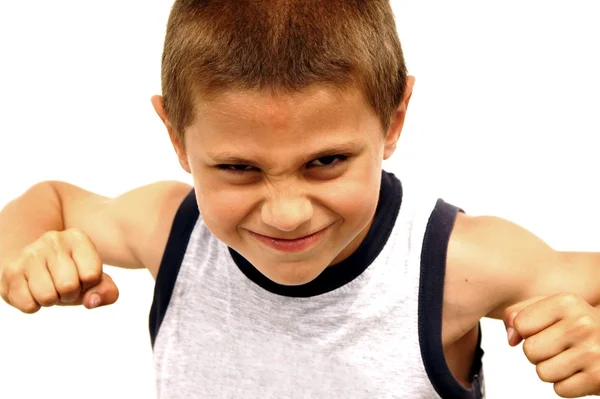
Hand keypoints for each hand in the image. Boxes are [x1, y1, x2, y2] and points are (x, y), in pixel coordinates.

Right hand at [0, 228, 118, 312]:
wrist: (33, 264)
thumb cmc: (70, 274)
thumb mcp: (94, 280)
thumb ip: (106, 292)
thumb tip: (92, 301)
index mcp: (77, 238)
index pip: (92, 275)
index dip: (88, 285)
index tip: (81, 278)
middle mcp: (52, 240)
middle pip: (69, 286)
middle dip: (69, 295)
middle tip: (63, 286)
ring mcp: (29, 254)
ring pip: (47, 297)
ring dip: (51, 300)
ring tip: (48, 286)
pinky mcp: (11, 271)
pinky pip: (28, 305)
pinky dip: (33, 305)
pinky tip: (32, 290)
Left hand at [504, 293, 599, 397]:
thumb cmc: (578, 324)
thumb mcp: (552, 307)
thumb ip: (520, 312)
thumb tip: (511, 338)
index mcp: (566, 302)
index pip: (520, 325)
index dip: (529, 332)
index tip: (548, 329)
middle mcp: (582, 324)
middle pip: (530, 350)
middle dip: (539, 353)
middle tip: (560, 347)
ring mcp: (593, 351)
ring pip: (543, 372)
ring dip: (553, 370)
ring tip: (571, 358)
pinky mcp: (598, 377)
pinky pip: (560, 389)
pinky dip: (567, 385)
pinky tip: (580, 371)